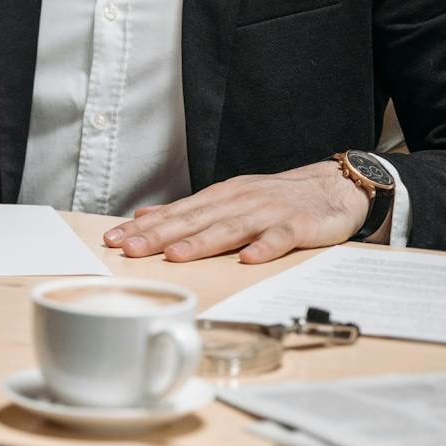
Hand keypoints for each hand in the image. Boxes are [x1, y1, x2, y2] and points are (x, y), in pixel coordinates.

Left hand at [101, 161, 369, 263]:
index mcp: (219, 198)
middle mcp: (238, 202)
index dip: (143, 227)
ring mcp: (268, 213)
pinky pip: (280, 238)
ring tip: (175, 255)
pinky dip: (264, 247)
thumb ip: (187, 210)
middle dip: (159, 235)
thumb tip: (143, 215)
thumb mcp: (226, 198)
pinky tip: (248, 260)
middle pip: (193, 220)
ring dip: (202, 242)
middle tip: (129, 248)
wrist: (333, 186)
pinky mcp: (299, 226)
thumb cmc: (274, 198)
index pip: (174, 213)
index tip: (113, 239)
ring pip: (231, 228)